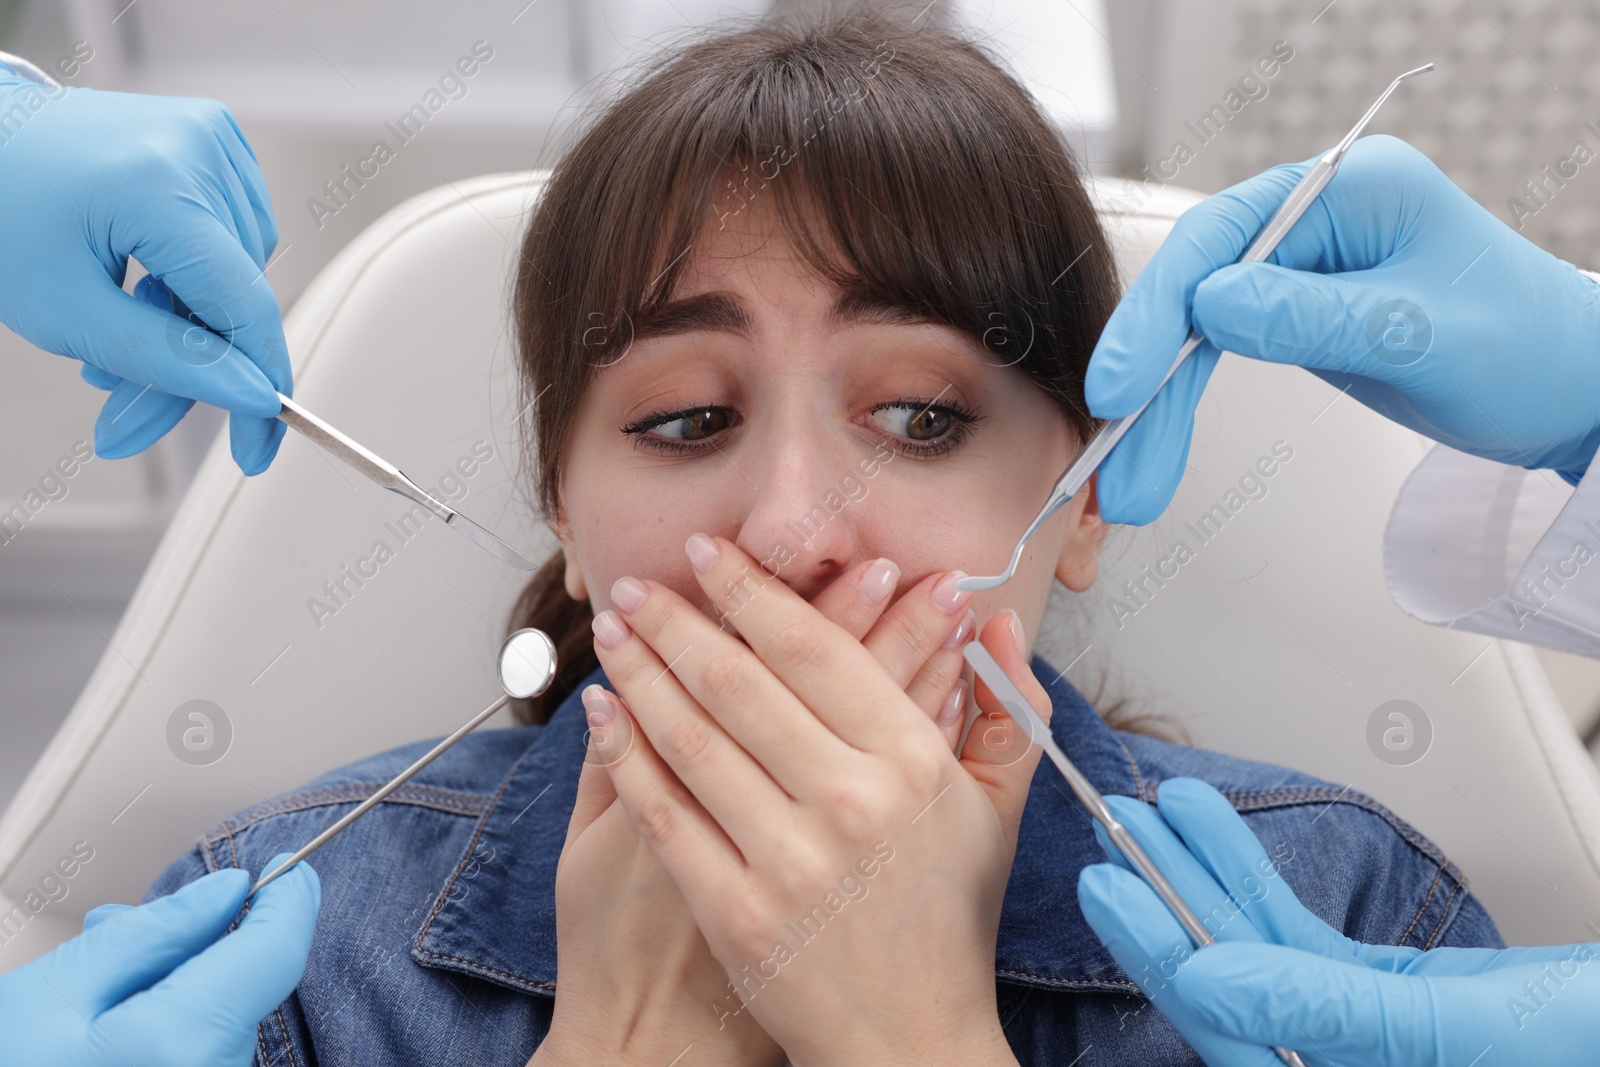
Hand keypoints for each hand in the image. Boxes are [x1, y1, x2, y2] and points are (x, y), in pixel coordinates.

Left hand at [0, 71, 290, 474]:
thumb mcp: (68, 313)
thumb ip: (169, 361)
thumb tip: (251, 396)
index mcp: (157, 183)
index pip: (246, 305)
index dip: (258, 385)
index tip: (257, 444)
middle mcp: (198, 147)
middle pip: (241, 293)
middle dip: (198, 358)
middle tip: (134, 401)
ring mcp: (210, 135)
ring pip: (244, 269)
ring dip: (198, 314)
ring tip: (129, 314)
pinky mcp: (212, 137)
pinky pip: (237, 231)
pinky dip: (201, 270)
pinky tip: (153, 274)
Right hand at [0, 854, 319, 1066]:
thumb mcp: (55, 993)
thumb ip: (152, 935)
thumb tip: (229, 890)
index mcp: (183, 1046)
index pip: (274, 955)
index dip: (288, 901)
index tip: (287, 868)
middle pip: (244, 991)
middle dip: (199, 949)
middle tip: (115, 928)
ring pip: (224, 1027)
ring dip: (180, 995)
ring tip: (94, 993)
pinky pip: (207, 1060)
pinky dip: (175, 1035)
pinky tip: (115, 1030)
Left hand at [587, 533, 1046, 1065]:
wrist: (908, 1040)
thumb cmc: (946, 920)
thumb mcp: (995, 810)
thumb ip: (1005, 708)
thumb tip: (997, 619)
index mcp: (914, 764)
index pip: (816, 650)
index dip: (754, 592)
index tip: (711, 555)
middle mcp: (852, 803)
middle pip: (742, 682)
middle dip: (678, 621)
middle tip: (638, 584)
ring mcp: (788, 861)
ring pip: (694, 738)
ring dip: (642, 673)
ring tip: (614, 632)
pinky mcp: (734, 911)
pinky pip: (665, 812)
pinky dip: (628, 754)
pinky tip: (605, 713)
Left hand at [1076, 778, 1599, 1065]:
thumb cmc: (1583, 1048)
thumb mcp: (1456, 1031)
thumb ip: (1324, 1009)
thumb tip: (1205, 981)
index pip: (1226, 1038)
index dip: (1161, 958)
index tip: (1112, 889)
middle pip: (1227, 985)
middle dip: (1165, 903)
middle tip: (1109, 834)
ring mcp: (1352, 1037)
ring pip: (1255, 950)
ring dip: (1201, 873)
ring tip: (1149, 808)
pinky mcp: (1378, 999)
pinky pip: (1298, 933)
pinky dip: (1255, 873)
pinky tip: (1209, 826)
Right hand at [1085, 134, 1599, 523]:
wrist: (1571, 392)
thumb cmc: (1527, 351)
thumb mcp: (1421, 336)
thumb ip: (1313, 318)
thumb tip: (1209, 310)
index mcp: (1349, 189)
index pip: (1222, 240)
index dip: (1159, 313)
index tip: (1119, 387)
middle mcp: (1312, 219)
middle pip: (1194, 290)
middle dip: (1151, 382)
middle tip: (1115, 459)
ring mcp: (1299, 267)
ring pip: (1196, 333)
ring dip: (1160, 410)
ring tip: (1133, 486)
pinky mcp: (1294, 315)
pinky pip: (1216, 356)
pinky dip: (1184, 406)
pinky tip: (1157, 448)